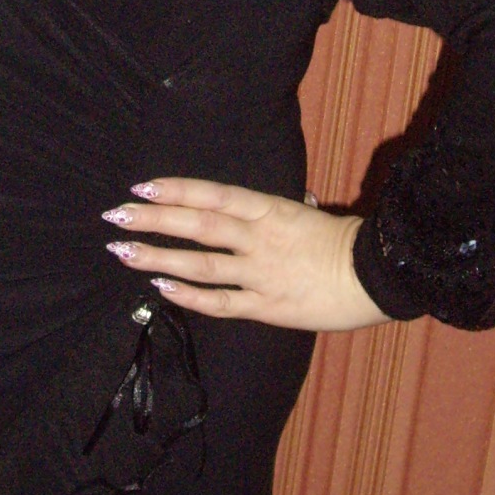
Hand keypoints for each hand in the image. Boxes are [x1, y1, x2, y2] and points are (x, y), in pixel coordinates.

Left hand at [101, 178, 390, 332]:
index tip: (141, 187)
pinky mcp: (267, 306)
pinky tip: (161, 287)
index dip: (176, 189)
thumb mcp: (309, 216)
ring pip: (201, 264)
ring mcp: (261, 273)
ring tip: (124, 252)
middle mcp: (260, 238)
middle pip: (198, 224)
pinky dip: (190, 295)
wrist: (378, 275)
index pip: (213, 195)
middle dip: (153, 219)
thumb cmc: (344, 242)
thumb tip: (268, 205)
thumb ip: (280, 212)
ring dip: (159, 257)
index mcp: (270, 210)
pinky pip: (221, 302)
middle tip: (116, 215)